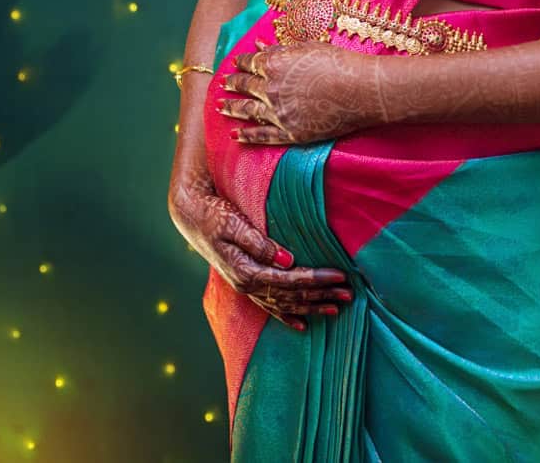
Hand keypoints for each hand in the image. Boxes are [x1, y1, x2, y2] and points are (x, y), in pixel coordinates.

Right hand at [167, 170, 352, 331]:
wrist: (190, 215)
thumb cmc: (212, 215)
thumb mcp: (233, 224)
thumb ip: (258, 242)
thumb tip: (287, 258)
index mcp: (246, 272)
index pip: (289, 280)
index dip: (315, 279)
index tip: (339, 276)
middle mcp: (247, 285)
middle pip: (291, 295)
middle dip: (321, 296)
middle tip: (349, 296)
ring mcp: (246, 287)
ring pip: (284, 304)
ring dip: (311, 307)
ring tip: (336, 310)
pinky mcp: (246, 283)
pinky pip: (270, 306)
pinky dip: (287, 316)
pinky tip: (302, 324)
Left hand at [219, 40, 377, 144]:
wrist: (362, 90)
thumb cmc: (340, 62)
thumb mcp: (309, 47)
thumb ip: (280, 48)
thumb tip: (259, 44)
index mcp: (275, 64)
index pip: (250, 62)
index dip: (240, 62)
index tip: (235, 63)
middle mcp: (271, 89)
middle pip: (245, 86)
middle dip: (232, 84)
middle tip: (222, 85)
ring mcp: (279, 113)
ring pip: (247, 111)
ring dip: (232, 109)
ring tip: (220, 108)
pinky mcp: (291, 133)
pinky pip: (263, 136)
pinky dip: (248, 136)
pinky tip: (236, 135)